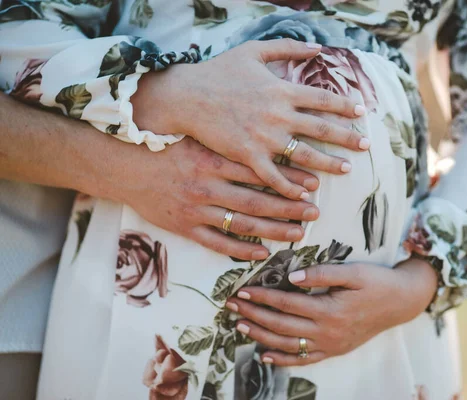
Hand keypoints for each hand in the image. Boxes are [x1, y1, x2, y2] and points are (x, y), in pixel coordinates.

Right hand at [106, 137, 322, 260]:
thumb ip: (228, 134)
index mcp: (212, 160)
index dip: (289, 180)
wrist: (122, 165)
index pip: (260, 172)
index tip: (313, 184)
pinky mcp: (184, 227)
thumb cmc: (163, 145)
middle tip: (316, 212)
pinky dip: (240, 250)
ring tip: (299, 233)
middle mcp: (207, 186)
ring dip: (274, 230)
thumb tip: (263, 131)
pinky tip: (262, 254)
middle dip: (290, 207)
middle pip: (258, 199)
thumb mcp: (197, 134)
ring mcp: (196, 210)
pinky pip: (217, 243)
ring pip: (243, 223)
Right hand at [132, 39, 369, 200]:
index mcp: (281, 89)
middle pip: (321, 128)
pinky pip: (275, 175)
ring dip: (328, 163)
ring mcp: (264, 138)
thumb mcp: (252, 51)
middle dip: (347, 137)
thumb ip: (287, 47)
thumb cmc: (218, 72)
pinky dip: (292, 185)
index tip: (360, 112)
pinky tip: (306, 193)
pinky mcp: (247, 156)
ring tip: (347, 169)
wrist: (185, 97)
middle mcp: (278, 115)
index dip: (343, 105)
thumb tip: (317, 47)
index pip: (322, 97)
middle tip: (366, 145)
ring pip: (304, 155)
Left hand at [225, 258, 436, 364]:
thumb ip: (322, 274)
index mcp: (330, 310)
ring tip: (240, 325)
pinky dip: (283, 360)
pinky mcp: (335, 350)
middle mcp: (327, 332)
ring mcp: (330, 345)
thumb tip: (291, 277)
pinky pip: (305, 360)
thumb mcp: (354, 271)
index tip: (242, 289)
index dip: (262, 297)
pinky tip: (265, 356)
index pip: (286, 304)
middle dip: (254, 315)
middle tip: (231, 305)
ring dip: (261, 336)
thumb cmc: (378, 282)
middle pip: (281, 325)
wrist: (402, 302)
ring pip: (288, 345)